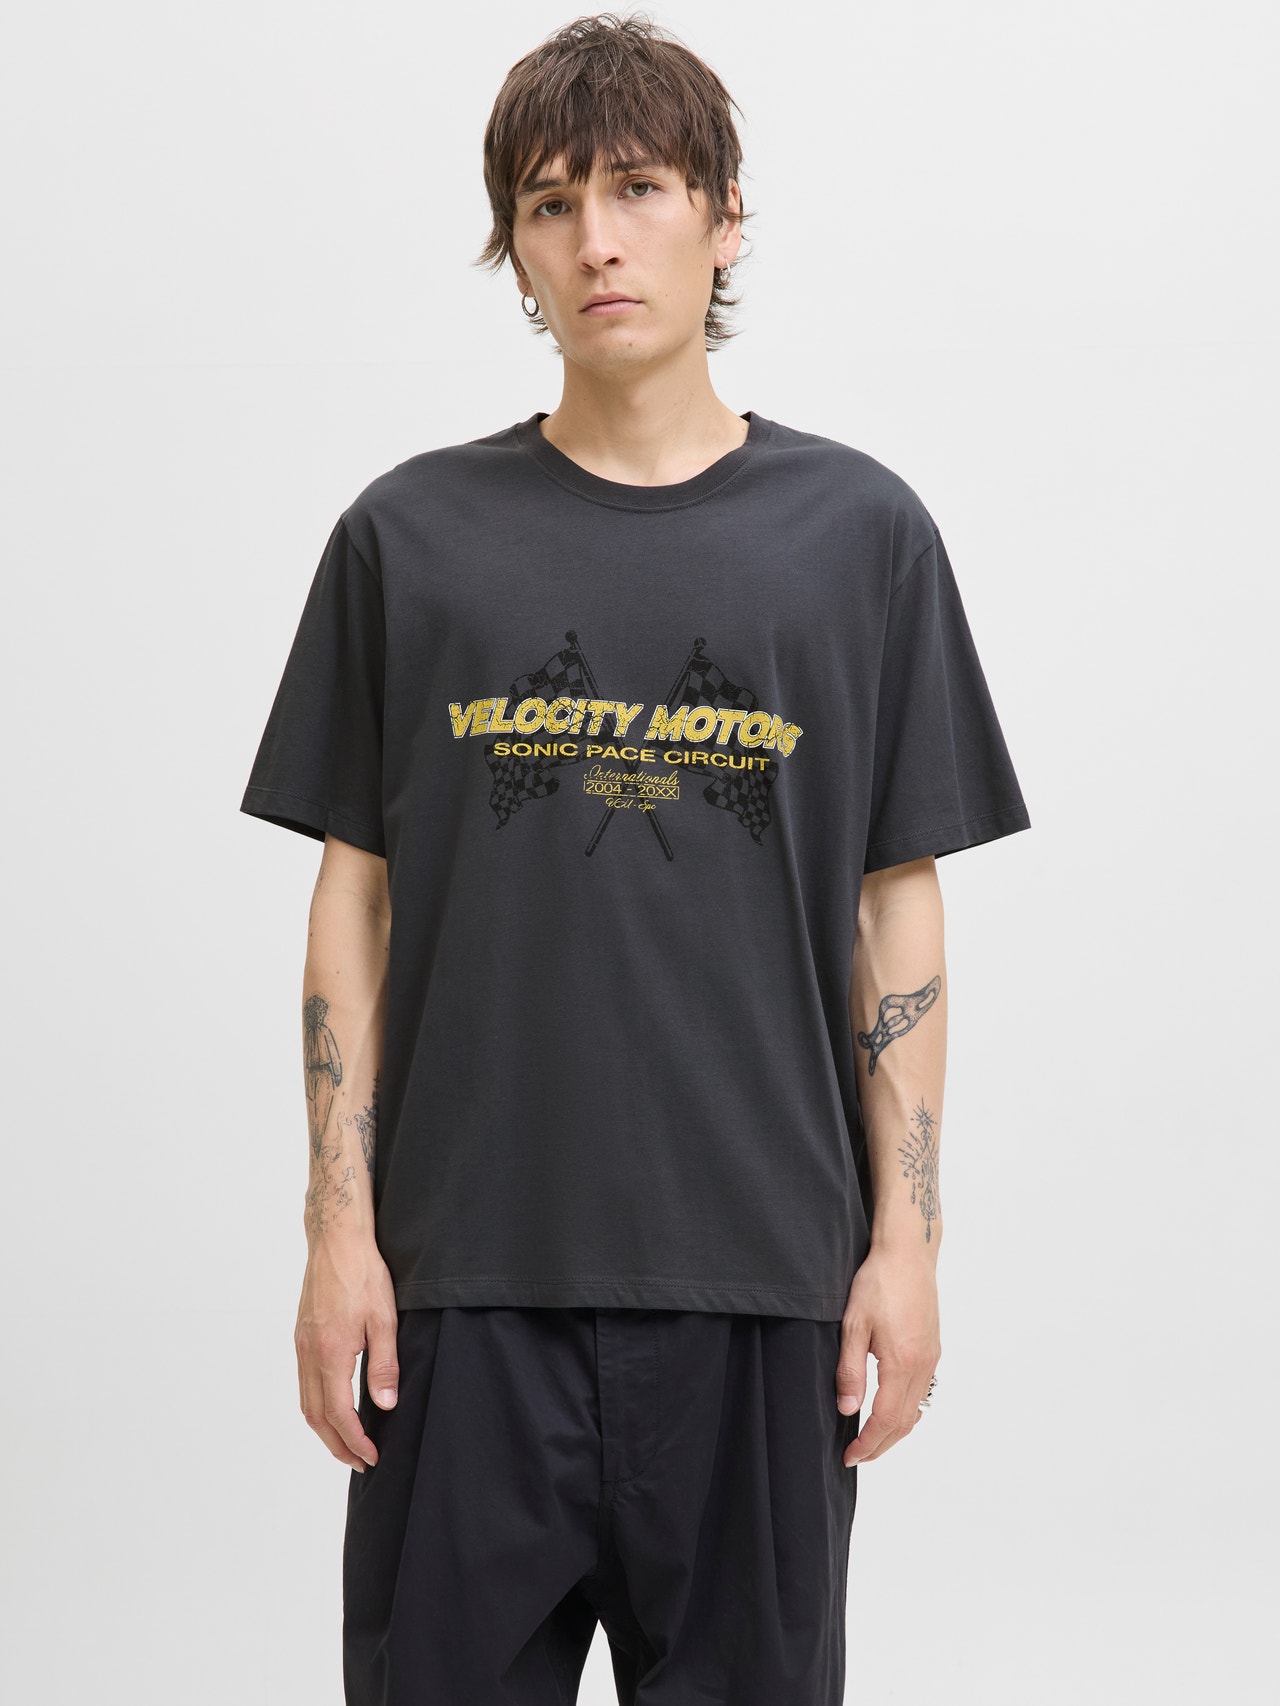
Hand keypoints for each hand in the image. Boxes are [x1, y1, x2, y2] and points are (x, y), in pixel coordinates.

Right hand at [295, 1237, 399, 1470]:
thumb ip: (385, 1365)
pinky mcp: (301, 1336)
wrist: (336, 1240)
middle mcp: (309, 1353)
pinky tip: (334, 1407)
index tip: (371, 1457)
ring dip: (324, 1429)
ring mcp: (301, 1345)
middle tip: (359, 1461)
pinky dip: (317, 1405)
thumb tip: (385, 1405)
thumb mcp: (384, 1319)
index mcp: (330, 1352)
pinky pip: (304, 1383)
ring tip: (347, 1443)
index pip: (339, 1413)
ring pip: (306, 1401)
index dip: (355, 1440)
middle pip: (316, 1416)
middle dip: (337, 1444)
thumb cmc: (364, 1273)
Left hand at [836, 1249, 940, 1465]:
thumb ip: (850, 1370)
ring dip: (894, 1431)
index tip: (849, 1456)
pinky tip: (890, 1410)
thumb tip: (847, 1410)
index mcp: (902, 1362)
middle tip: (857, 1456)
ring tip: (870, 1440)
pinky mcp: (932, 1348)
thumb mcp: (853, 1325)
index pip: (886, 1420)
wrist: (908, 1253)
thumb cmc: (878, 1282)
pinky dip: (906, 1412)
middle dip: (881, 1445)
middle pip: (905, 1423)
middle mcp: (923, 1365)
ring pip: (916, 1410)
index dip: (867, 1443)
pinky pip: (921, 1392)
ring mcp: (931, 1358)